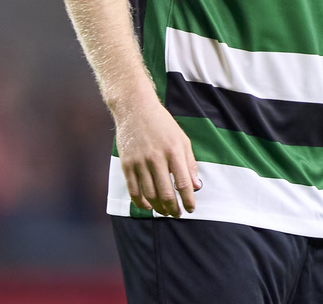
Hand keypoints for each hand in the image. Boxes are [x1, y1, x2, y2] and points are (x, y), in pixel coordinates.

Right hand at [114, 93, 200, 217]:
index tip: (190, 209)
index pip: (183, 183)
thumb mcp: (181, 138)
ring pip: (150, 195)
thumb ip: (190, 163)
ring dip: (158, 208)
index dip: (188, 200)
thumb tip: (196, 186)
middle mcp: (157, 158)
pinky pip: (133, 191)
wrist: (136, 108)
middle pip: (166, 193)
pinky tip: (148, 206)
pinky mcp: (127, 164)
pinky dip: (141, 203)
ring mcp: (140, 162)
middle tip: (177, 214)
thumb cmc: (162, 123)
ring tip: (164, 212)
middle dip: (173, 209)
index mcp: (174, 151)